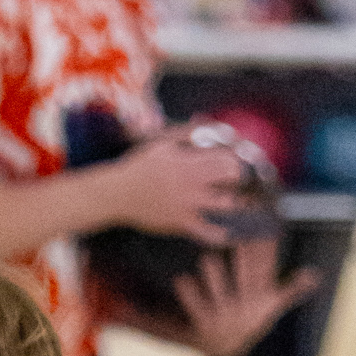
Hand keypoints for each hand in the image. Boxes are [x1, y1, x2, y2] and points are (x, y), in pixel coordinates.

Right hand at [111, 133, 253, 238]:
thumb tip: (205, 122)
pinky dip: (219, 233)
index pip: (227, 159)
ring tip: (230, 201)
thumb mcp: (161, 142)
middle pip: (233, 180)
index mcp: (190, 162)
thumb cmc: (139, 166)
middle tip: (235, 181)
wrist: (118, 194)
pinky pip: (208, 232)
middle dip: (238, 179)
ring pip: (226, 205)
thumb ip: (186, 133)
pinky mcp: (182, 223)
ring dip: (232, 202)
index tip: (233, 163)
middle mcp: (193, 183)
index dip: (235, 161)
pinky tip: (226, 232)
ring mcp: (189, 205)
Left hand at [171, 243, 318, 355]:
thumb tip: (316, 275)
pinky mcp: (203, 325)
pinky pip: (195, 306)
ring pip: (220, 292)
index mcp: (261, 297)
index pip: (266, 269)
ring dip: (214, 276)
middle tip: (239, 239)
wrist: (224, 350)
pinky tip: (181, 279)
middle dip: (244, 260)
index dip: (268, 250)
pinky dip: (188, 293)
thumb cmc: (247, 318)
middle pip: (246, 279)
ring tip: (208, 258)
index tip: (268, 229)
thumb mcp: (271, 305)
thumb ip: (292, 288)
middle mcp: (245, 307)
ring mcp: (224, 316)